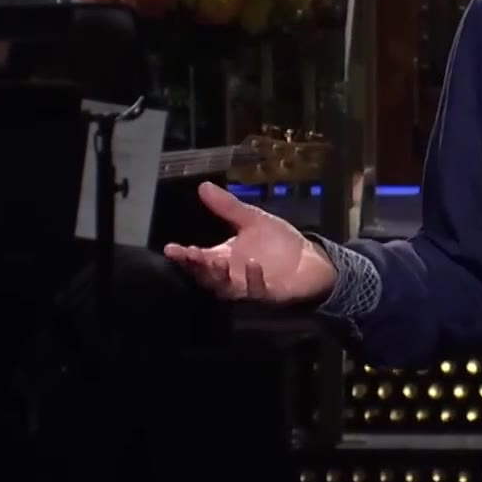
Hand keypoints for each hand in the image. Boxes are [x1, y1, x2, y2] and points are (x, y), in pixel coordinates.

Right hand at [163, 182, 338, 302]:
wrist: (310, 260)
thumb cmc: (277, 243)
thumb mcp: (252, 220)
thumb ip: (227, 207)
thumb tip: (203, 186)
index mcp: (223, 258)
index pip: (197, 259)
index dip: (183, 256)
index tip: (171, 248)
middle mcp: (231, 276)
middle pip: (206, 276)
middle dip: (197, 267)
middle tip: (191, 255)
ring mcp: (248, 287)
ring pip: (227, 288)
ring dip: (220, 276)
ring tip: (217, 260)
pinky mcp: (269, 295)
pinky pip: (257, 291)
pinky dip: (253, 280)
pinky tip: (253, 265)